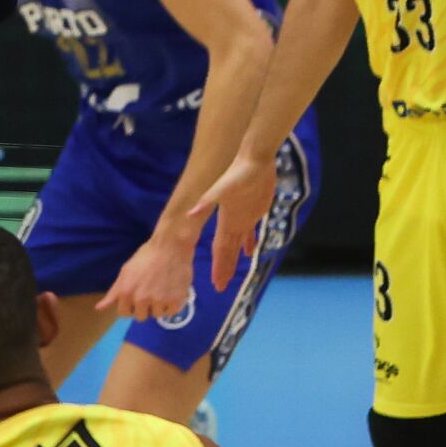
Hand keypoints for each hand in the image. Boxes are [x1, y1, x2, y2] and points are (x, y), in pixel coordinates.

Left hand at [95, 230, 195, 320]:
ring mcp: (159, 302)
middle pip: (140, 317)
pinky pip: (171, 312)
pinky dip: (172, 304)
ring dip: (158, 306)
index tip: (135, 297)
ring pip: (156, 315)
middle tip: (150, 292)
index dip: (129, 306)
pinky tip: (171, 291)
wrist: (170, 247)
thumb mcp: (125, 272)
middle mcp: (142, 300)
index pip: (124, 313)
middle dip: (144, 307)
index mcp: (126, 293)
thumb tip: (99, 308)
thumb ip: (114, 292)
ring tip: (162, 289)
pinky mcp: (176, 301)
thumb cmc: (146, 257)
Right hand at [191, 153, 275, 291]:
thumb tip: (190, 213)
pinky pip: (251, 233)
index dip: (218, 266)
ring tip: (231, 275)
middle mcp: (232, 222)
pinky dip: (250, 243)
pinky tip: (250, 253)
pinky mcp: (255, 211)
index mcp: (225, 220)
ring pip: (237, 244)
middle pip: (226, 251)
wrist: (255, 159)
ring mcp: (243, 217)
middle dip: (223, 268)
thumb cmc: (241, 172)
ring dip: (234, 259)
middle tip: (221, 287)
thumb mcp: (224, 187)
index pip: (220, 248)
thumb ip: (208, 200)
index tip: (215, 283)